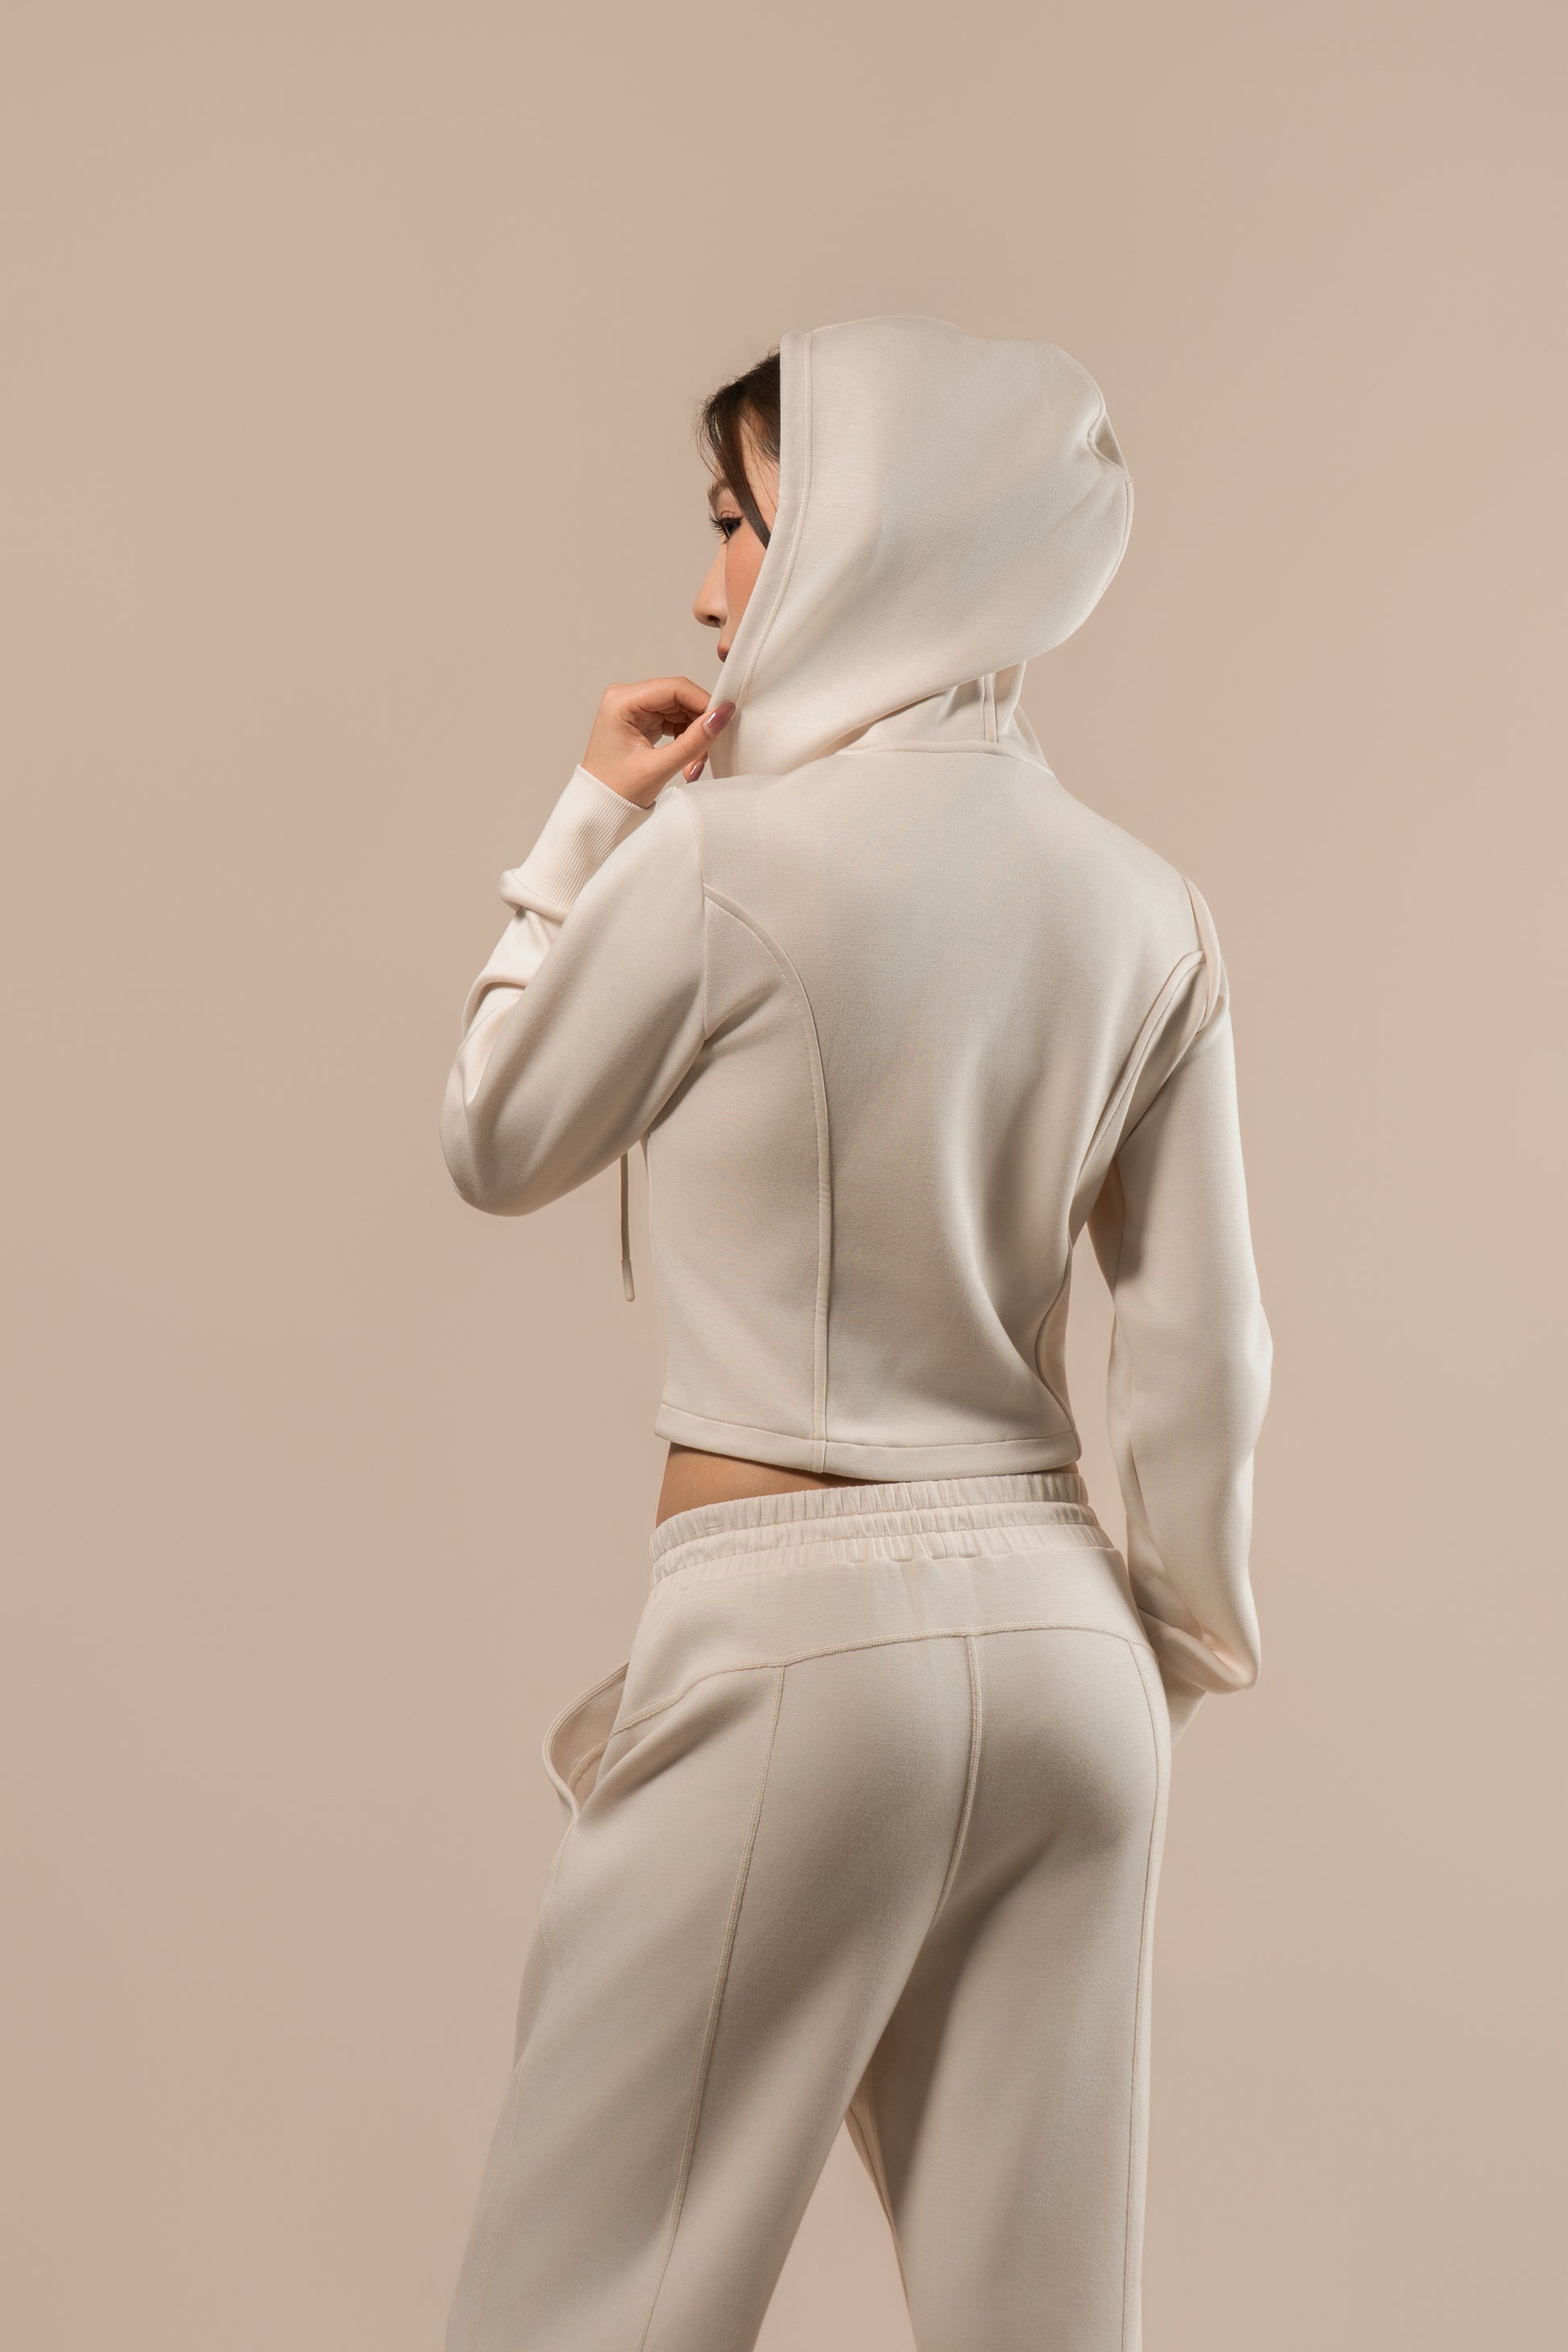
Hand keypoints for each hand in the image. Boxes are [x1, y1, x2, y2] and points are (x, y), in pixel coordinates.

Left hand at [581, 679, 735, 807]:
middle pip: (680, 698)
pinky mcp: (643, 720)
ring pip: (681, 711)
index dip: (703, 702)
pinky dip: (686, 739)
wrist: (600, 808)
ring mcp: (636, 709)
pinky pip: (675, 721)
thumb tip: (722, 715)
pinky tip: (686, 760)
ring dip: (694, 736)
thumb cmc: (615, 790)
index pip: (675, 688)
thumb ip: (693, 741)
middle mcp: (627, 698)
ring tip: (692, 765)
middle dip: (698, 726)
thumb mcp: (658, 767)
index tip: (724, 721)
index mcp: (622, 701)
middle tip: (705, 754)